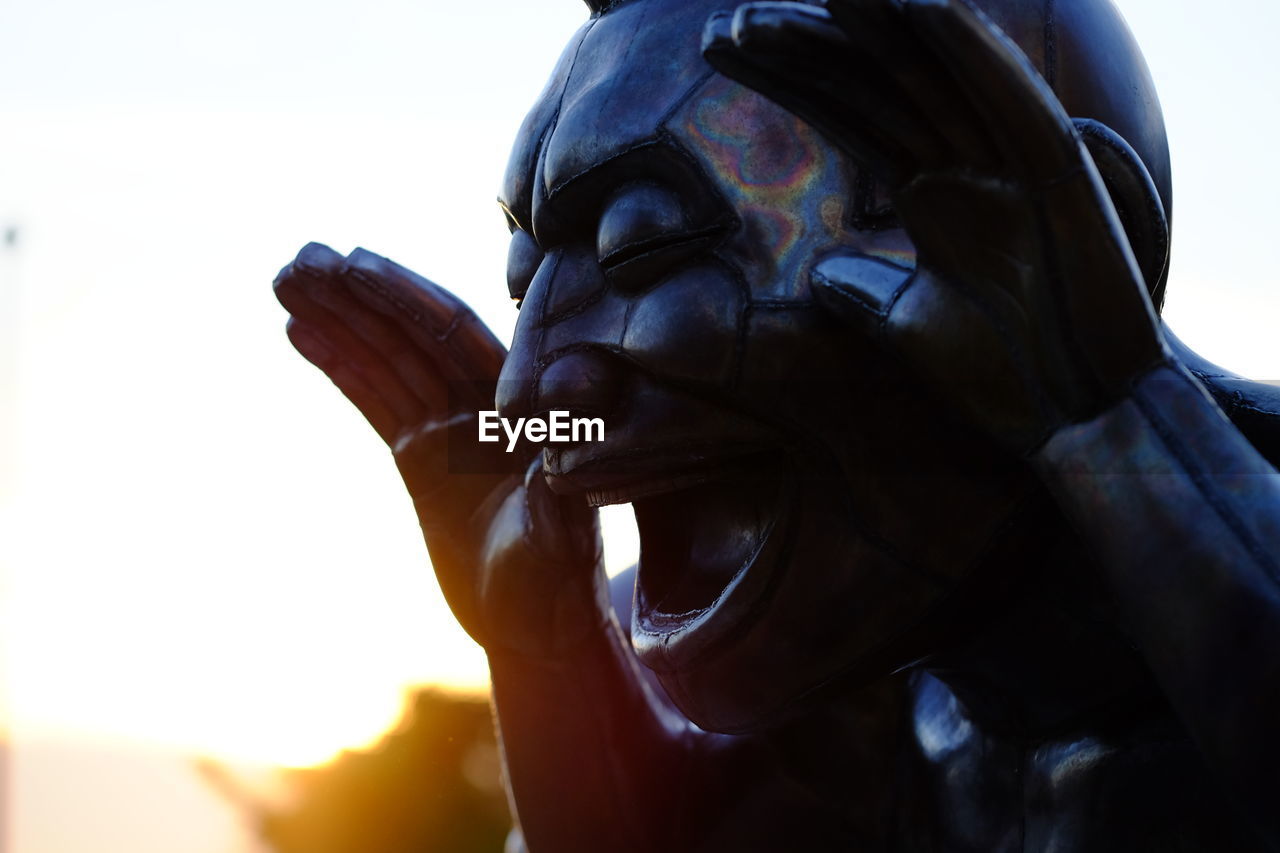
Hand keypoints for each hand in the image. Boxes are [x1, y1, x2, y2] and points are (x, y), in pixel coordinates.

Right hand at [273, 243, 606, 658]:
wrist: (536, 628)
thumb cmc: (557, 583)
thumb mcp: (558, 533)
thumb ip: (553, 475)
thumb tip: (567, 406)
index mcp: (517, 405)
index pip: (454, 335)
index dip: (405, 298)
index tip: (354, 264)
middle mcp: (482, 404)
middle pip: (412, 334)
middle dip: (359, 296)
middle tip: (299, 259)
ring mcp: (448, 427)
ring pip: (387, 359)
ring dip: (339, 319)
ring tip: (285, 280)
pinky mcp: (421, 457)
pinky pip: (375, 399)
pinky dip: (340, 364)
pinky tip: (302, 332)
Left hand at [703, 0, 1167, 451]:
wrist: (1079, 420)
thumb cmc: (1004, 378)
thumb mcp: (912, 329)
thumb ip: (868, 293)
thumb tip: (821, 272)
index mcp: (931, 196)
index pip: (848, 115)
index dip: (789, 77)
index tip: (721, 48)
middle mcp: (966, 167)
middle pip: (878, 83)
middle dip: (811, 47)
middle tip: (735, 19)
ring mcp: (1012, 163)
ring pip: (938, 75)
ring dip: (881, 25)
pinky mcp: (1059, 172)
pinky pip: (1009, 99)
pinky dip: (971, 50)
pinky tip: (920, 5)